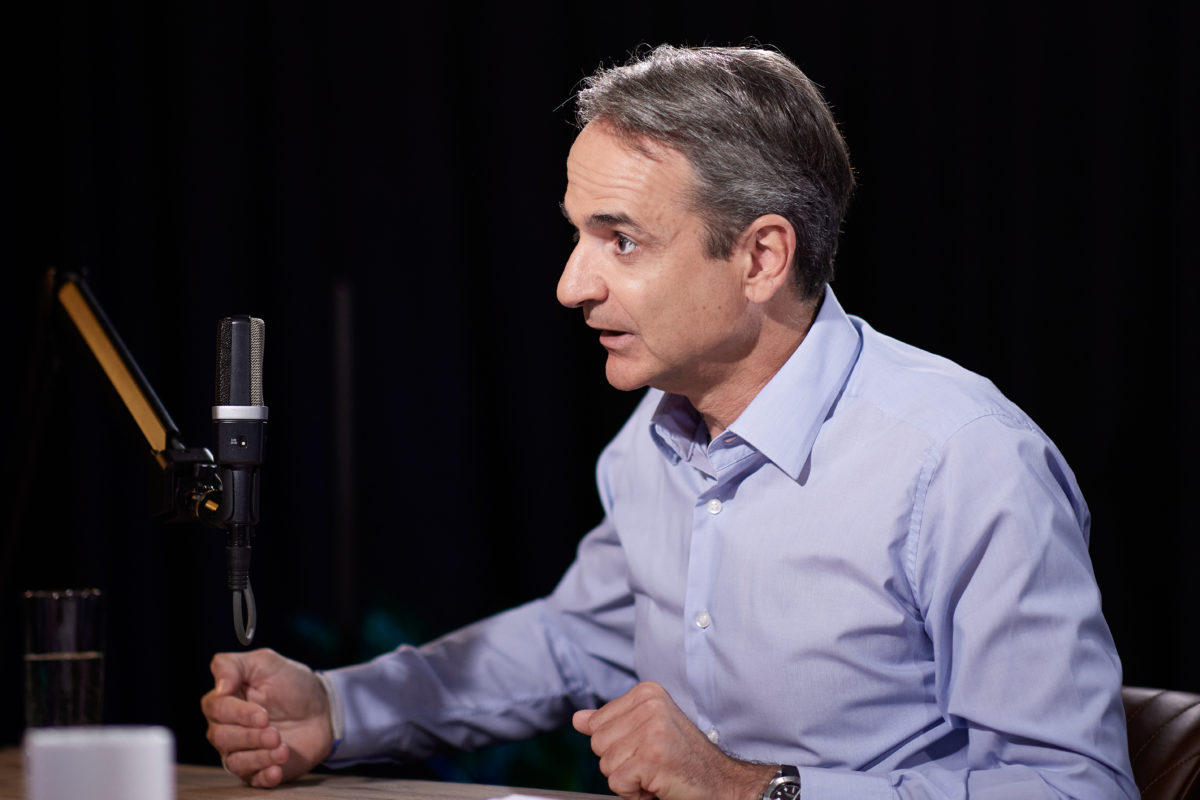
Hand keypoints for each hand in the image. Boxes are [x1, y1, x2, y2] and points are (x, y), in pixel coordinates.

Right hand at [200, 648, 333, 787]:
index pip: (216, 709)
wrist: (323, 709)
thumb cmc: (293, 685)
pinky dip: (264, 775)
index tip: (263, 714)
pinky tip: (276, 769)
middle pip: (221, 737)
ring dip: (259, 756)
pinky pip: (252, 779)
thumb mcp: (266, 662)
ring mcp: (243, 750)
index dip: (237, 714)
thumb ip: (233, 666)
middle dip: (250, 736)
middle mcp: (229, 727)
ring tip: (282, 747)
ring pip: (235, 760)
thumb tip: (219, 687)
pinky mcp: (259, 769)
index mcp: (227, 700)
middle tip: (274, 732)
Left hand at [572, 682, 775, 799]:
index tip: (647, 748)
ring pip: (606, 765)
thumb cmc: (685, 758)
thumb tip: (578, 719)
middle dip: (620, 763)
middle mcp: (649, 706)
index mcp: (647, 693)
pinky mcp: (652, 757)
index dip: (618, 745)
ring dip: (629, 779)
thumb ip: (611, 723)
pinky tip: (657, 785)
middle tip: (652, 763)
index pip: (598, 723)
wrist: (723, 780)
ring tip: (656, 773)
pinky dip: (634, 793)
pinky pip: (617, 783)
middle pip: (598, 744)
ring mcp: (651, 730)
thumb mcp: (646, 730)